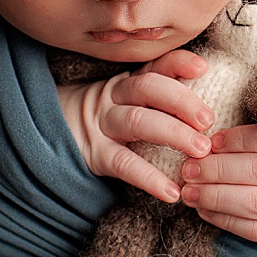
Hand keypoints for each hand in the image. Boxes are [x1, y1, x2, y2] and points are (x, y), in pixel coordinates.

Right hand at [56, 47, 214, 204]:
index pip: (155, 65)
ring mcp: (102, 125)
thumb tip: (209, 110)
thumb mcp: (125, 101)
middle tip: (209, 121)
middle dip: (182, 102)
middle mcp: (114, 97)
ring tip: (201, 152)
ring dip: (173, 134)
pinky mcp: (94, 155)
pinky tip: (172, 192)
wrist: (48, 134)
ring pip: (138, 122)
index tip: (203, 68)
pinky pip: (124, 164)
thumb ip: (158, 98)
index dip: (179, 63)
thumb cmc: (105, 121)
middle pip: (148, 88)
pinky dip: (150, 179)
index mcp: (127, 82)